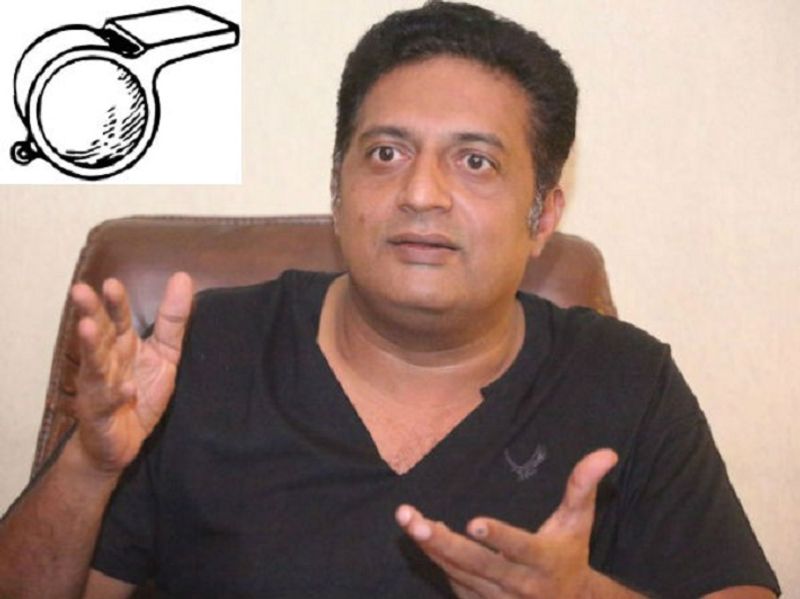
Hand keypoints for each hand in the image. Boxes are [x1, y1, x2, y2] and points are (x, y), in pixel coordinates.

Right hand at [67, 272, 192, 474]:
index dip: (115, 302)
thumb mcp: (165, 353)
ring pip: (94, 364)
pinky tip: (125, 389)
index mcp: (121, 345)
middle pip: (98, 334)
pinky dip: (116, 395)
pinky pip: (109, 403)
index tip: (112, 282)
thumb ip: (172, 319)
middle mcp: (106, 362)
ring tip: (87, 328)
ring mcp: (100, 387)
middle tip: (80, 291)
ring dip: (91, 346)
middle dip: (89, 313)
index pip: (118, 319)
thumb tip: (183, 277)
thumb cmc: (140, 391)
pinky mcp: (102, 414)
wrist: (123, 441)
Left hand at [396, 449, 619, 598]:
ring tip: (409, 521)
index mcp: (546, 561)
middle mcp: (521, 585)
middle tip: (416, 521)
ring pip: (461, 575)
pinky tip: (420, 536)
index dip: (499, 537)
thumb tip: (606, 452)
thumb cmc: (570, 552)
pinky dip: (437, 561)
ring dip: (432, 549)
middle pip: (479, 565)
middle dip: (445, 543)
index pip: (520, 549)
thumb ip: (584, 486)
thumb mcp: (579, 521)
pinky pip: (455, 584)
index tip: (473, 522)